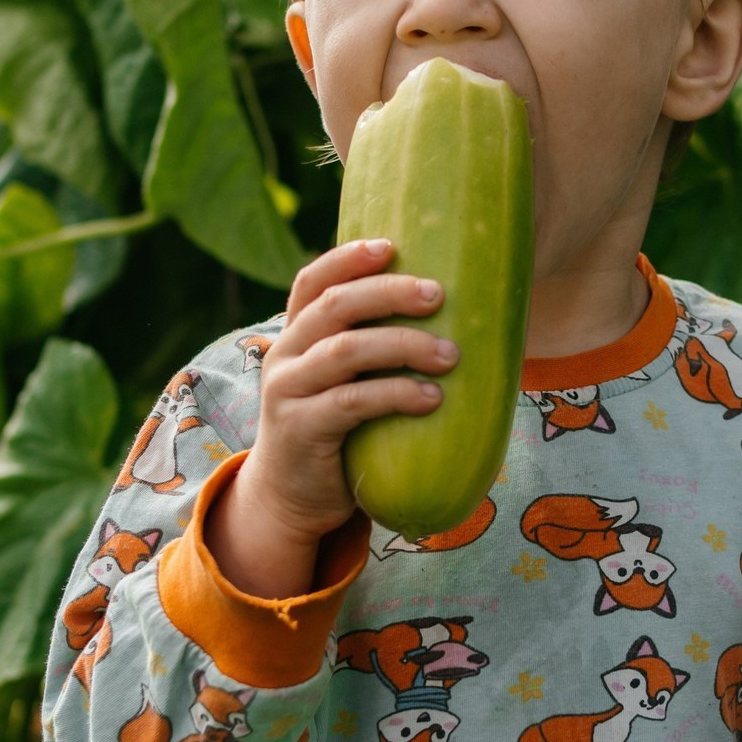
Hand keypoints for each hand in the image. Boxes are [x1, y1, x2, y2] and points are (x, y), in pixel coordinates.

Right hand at [205, 238, 457, 594]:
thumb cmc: (338, 425)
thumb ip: (370, 343)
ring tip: (450, 356)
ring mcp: (287, 392)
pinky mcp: (300, 430)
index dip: (348, 257)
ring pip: (345, 352)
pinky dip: (395, 395)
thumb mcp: (345, 377)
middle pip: (335, 307)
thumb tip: (455, 309)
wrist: (291, 496)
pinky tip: (432, 399)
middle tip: (438, 294)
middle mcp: (286, 353)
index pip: (313, 280)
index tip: (392, 245)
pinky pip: (350, 403)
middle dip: (389, 293)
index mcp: (296, 332)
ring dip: (403, 346)